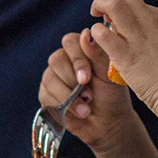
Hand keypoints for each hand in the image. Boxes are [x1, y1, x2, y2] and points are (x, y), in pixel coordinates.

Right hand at [40, 29, 137, 155]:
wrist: (108, 123)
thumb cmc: (112, 96)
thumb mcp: (109, 75)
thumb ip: (98, 54)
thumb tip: (86, 34)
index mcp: (81, 50)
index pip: (69, 42)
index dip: (77, 59)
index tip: (87, 77)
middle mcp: (65, 60)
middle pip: (56, 59)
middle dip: (72, 79)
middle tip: (88, 95)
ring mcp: (53, 77)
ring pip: (50, 78)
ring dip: (69, 96)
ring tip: (86, 108)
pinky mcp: (46, 94)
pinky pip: (45, 95)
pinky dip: (62, 105)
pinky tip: (76, 112)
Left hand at [89, 0, 157, 120]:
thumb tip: (146, 36)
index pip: (136, 0)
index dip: (122, 7)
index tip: (117, 21)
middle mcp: (151, 21)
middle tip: (99, 11)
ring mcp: (139, 37)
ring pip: (112, 3)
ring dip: (98, 6)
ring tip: (95, 19)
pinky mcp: (127, 57)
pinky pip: (102, 33)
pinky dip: (95, 33)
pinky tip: (97, 41)